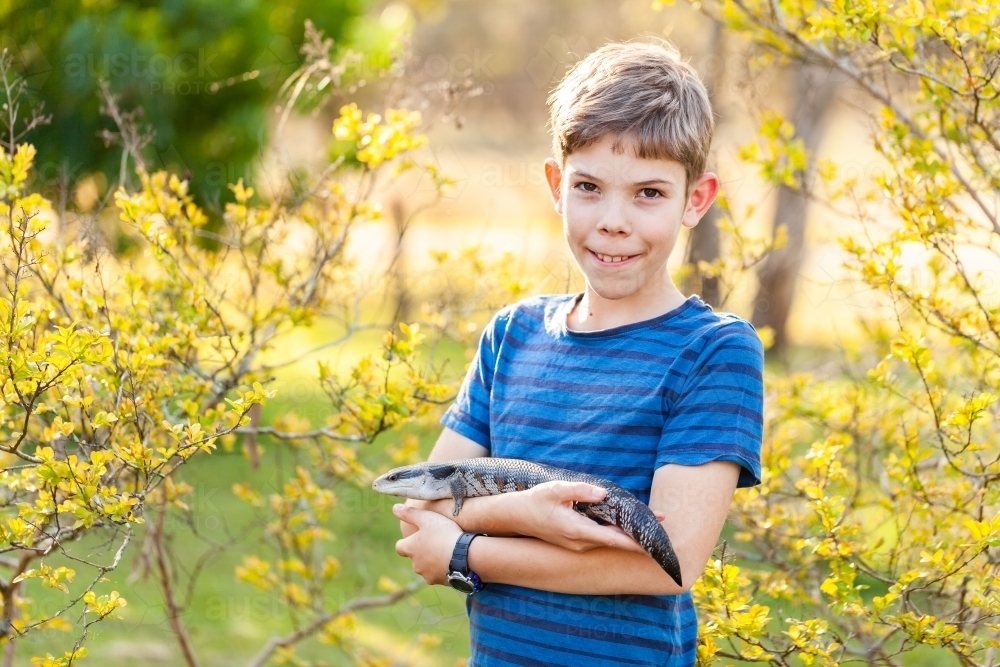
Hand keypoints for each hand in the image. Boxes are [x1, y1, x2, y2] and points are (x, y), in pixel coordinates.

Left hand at [393, 504, 463, 585]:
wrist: (464, 555)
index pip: (400, 547)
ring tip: (445, 552)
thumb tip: (395, 508)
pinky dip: (443, 569)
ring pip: (426, 568)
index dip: (406, 542)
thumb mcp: (426, 518)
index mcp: (410, 548)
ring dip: (432, 562)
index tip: (415, 538)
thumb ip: (410, 513)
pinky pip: (439, 575)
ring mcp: (427, 575)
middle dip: (421, 552)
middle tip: (434, 542)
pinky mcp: (440, 582)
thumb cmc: (443, 534)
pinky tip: (453, 561)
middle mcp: (415, 564)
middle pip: (414, 558)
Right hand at [510, 481, 656, 554]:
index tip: (652, 544)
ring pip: (608, 539)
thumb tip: (604, 494)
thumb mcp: (556, 490)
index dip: (634, 542)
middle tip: (662, 522)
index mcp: (576, 530)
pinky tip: (626, 523)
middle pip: (615, 540)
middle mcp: (580, 542)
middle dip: (637, 534)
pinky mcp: (576, 541)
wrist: (516, 516)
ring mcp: (578, 544)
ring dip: (627, 532)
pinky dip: (615, 531)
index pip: (612, 539)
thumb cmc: (535, 501)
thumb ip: (581, 491)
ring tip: (650, 521)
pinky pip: (600, 537)